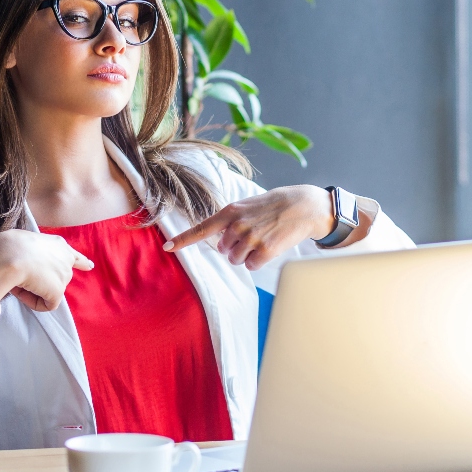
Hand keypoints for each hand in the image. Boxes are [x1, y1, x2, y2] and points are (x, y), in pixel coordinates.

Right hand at [0, 229, 93, 313]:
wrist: (11, 254)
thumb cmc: (11, 245)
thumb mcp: (26, 240)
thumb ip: (34, 252)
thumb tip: (28, 265)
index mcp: (58, 244)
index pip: (75, 256)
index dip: (82, 262)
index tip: (90, 266)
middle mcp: (66, 259)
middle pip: (58, 278)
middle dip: (44, 281)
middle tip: (23, 277)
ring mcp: (64, 276)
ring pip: (48, 291)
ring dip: (34, 290)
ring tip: (19, 280)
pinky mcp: (58, 291)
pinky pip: (46, 304)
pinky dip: (33, 302)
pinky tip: (23, 291)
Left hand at [163, 185, 333, 270]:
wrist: (304, 206)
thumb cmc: (275, 205)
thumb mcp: (248, 205)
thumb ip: (231, 221)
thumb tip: (220, 243)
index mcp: (230, 212)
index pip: (201, 228)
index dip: (183, 240)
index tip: (167, 248)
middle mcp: (238, 225)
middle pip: (224, 251)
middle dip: (236, 248)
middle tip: (253, 235)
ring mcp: (252, 238)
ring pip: (236, 260)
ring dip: (247, 256)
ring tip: (262, 240)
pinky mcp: (266, 250)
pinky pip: (252, 266)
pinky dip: (259, 262)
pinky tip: (269, 248)